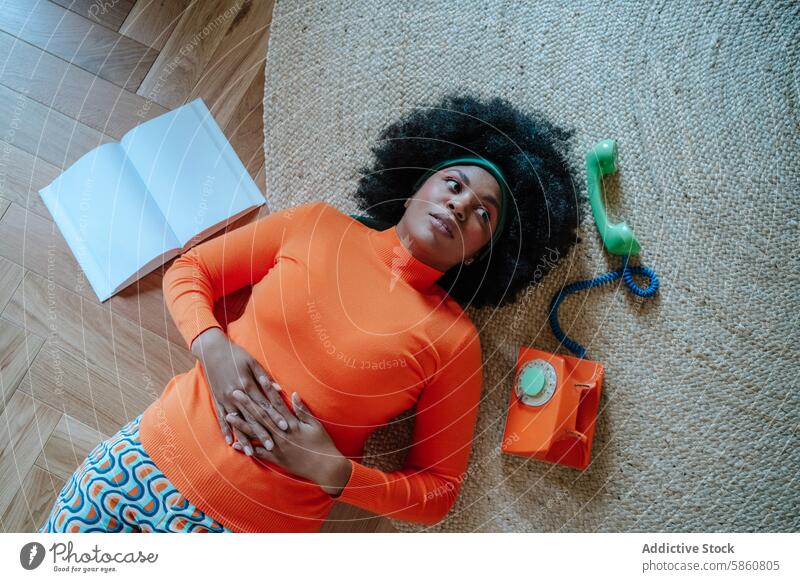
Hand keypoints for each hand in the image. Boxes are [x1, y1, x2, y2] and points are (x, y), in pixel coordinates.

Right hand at [191, 328, 299, 452]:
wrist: (212, 350)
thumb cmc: (236, 354)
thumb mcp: (252, 362)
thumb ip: (265, 378)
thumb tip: (278, 390)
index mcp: (247, 385)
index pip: (264, 405)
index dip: (275, 417)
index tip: (285, 428)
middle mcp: (236, 395)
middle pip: (252, 417)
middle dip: (262, 432)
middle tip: (272, 446)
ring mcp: (225, 399)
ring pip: (237, 422)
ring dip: (245, 438)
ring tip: (251, 452)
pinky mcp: (217, 400)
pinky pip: (222, 418)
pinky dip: (226, 431)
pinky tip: (230, 442)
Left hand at [225, 391, 352, 496]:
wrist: (326, 468)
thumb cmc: (323, 444)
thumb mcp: (316, 425)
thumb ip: (303, 410)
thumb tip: (293, 394)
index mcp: (292, 423)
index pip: (277, 403)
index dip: (268, 390)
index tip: (259, 378)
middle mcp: (282, 434)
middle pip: (262, 416)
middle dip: (248, 403)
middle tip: (235, 393)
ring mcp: (278, 446)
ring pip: (256, 433)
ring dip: (242, 424)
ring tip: (228, 415)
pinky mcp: (277, 458)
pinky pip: (259, 453)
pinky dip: (247, 448)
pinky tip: (235, 444)